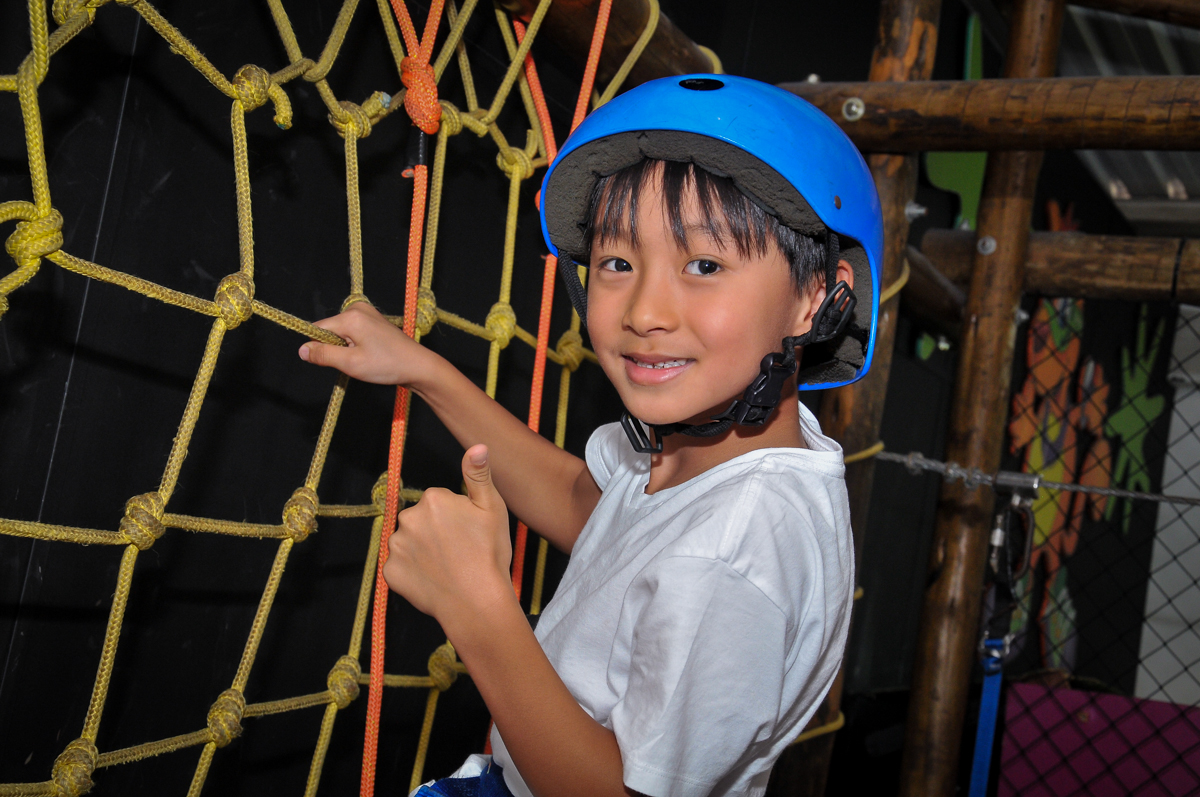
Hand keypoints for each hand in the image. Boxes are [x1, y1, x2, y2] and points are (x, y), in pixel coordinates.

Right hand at [298, 302, 434, 386]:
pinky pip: (352, 333)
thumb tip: (301, 350)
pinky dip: (355, 345)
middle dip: (336, 349)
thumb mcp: (350, 364)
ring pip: (341, 333)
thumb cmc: (386, 365)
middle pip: (330, 330)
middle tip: (356, 361)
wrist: (418, 366)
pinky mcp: (373, 320)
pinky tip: (370, 354)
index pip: (318, 328)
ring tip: (366, 358)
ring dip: (346, 349)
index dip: (320, 348)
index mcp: (351, 316)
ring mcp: (367, 313)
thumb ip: (323, 355)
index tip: (337, 361)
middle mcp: (357, 308)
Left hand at [384, 445, 514, 625]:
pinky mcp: (390, 572)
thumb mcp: (492, 509)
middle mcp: (408, 518)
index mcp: (433, 499)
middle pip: (422, 521)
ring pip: (409, 543)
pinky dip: (413, 573)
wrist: (476, 603)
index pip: (440, 502)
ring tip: (448, 568)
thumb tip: (477, 445)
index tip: (469, 534)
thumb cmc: (489, 554)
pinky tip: (433, 580)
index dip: (457, 518)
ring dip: (423, 551)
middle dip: (436, 532)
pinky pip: (400, 567)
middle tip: (460, 552)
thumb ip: (478, 475)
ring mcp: (396, 547)